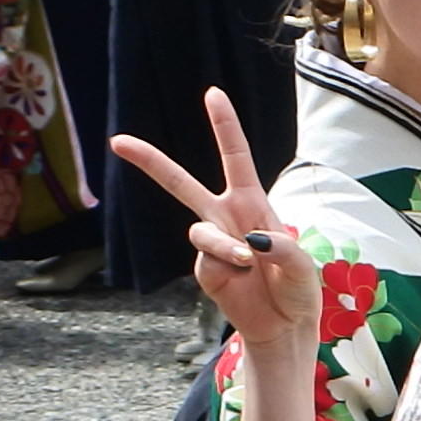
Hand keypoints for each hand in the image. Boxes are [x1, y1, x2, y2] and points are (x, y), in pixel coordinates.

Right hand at [108, 83, 317, 357]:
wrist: (286, 327)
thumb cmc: (298, 289)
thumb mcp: (303, 265)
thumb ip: (282, 248)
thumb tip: (249, 242)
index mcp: (251, 202)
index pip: (235, 156)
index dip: (224, 125)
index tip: (212, 93)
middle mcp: (226, 217)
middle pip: (180, 183)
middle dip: (150, 161)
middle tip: (117, 141)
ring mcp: (213, 244)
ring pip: (198, 228)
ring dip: (223, 242)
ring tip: (249, 260)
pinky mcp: (205, 270)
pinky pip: (207, 257)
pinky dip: (226, 263)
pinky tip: (244, 275)